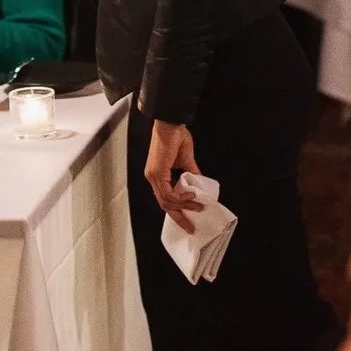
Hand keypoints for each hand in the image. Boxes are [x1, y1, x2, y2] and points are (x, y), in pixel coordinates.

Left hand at [143, 119, 202, 233]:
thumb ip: (191, 174)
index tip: (188, 219)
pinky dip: (181, 197)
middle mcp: (152, 178)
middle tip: (190, 226)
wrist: (170, 123)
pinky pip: (168, 193)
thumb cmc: (176, 137)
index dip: (176, 210)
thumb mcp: (186, 160)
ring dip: (183, 206)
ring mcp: (153, 176)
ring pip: (166, 201)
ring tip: (197, 206)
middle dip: (179, 217)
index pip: (165, 199)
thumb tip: (199, 186)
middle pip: (164, 205)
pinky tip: (192, 195)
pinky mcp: (157, 173)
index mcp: (157, 176)